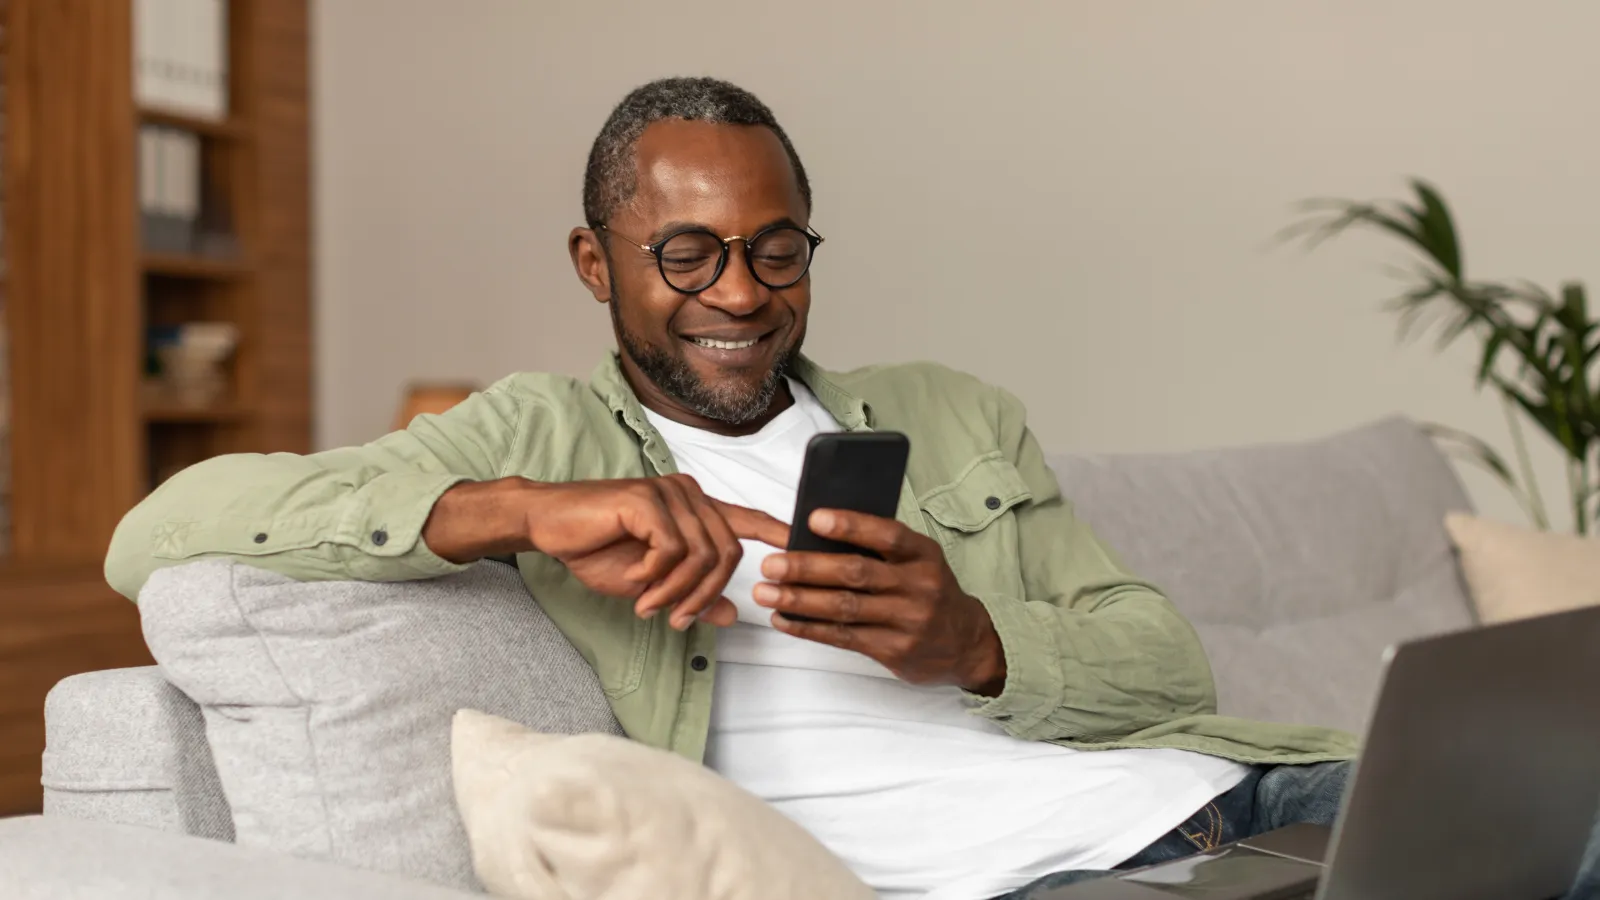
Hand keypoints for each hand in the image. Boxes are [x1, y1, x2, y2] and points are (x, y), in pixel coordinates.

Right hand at [423, 475, 788, 628]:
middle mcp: (689, 493)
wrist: (548, 526)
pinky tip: (637, 584)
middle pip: (729, 552)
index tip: (805, 548)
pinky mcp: (646, 499)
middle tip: (676, 618)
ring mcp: (669, 492)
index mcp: (695, 507)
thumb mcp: (652, 583)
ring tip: (651, 606)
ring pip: (704, 555)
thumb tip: (733, 616)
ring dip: (679, 592)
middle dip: (706, 595)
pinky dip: (658, 577)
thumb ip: (693, 594)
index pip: (747, 517)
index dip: (779, 532)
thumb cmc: (598, 548)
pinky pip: (674, 550)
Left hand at [752, 509, 1006, 695]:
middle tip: (771, 563)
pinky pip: (843, 636)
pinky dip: (808, 627)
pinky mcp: (893, 650)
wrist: (965, 643)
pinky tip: (783, 618)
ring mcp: (906, 621)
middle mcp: (918, 586)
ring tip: (765, 592)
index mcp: (924, 555)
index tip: (813, 518)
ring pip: (844, 608)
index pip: (887, 535)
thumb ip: (880, 548)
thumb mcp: (919, 560)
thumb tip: (818, 533)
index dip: (850, 526)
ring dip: (799, 600)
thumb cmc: (929, 590)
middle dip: (808, 567)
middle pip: (856, 574)